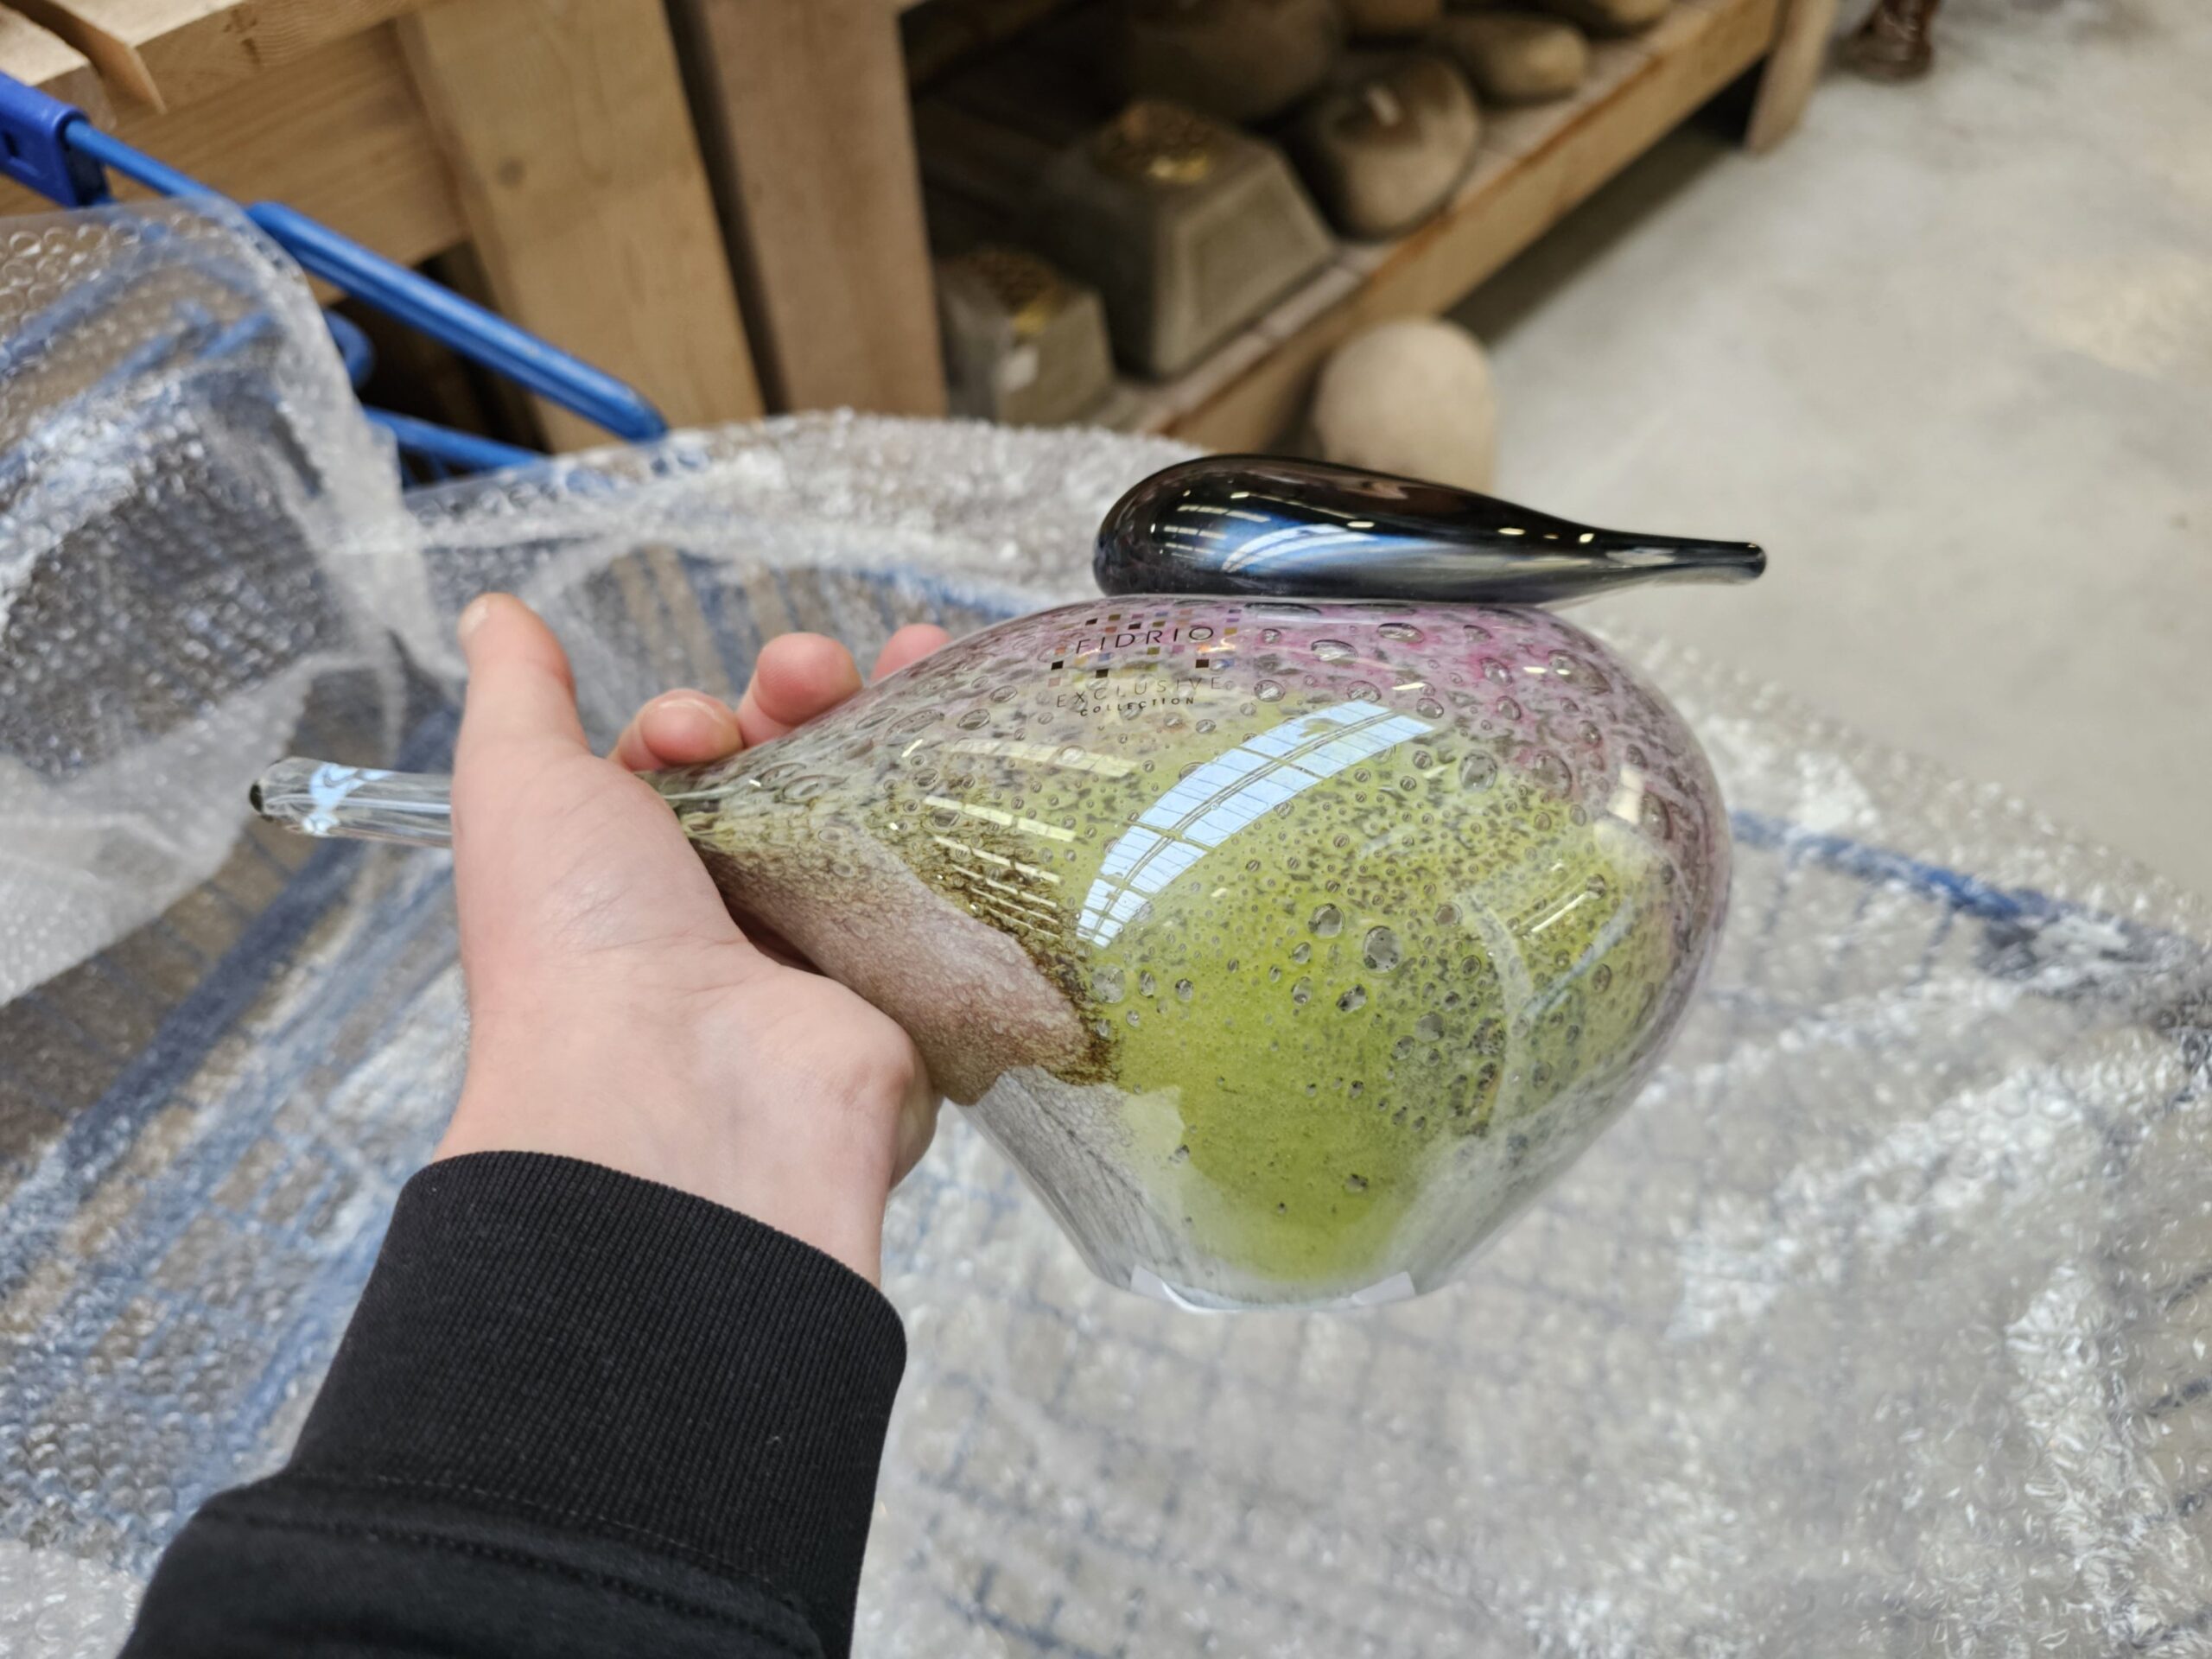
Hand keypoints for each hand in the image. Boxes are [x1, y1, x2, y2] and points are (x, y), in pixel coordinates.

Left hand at [436, 593, 950, 1282]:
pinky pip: (952, 888)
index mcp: (638, 881)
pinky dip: (971, 814)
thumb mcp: (517, 783)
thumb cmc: (574, 945)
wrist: (676, 1095)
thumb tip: (496, 615)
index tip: (703, 724)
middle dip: (811, 701)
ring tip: (910, 661)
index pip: (696, 772)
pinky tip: (980, 745)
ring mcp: (828, 953)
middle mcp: (734, 920)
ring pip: (880, 819)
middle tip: (815, 674)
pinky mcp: (907, 986)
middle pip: (796, 778)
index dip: (707, 717)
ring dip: (898, 727)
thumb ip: (518, 693)